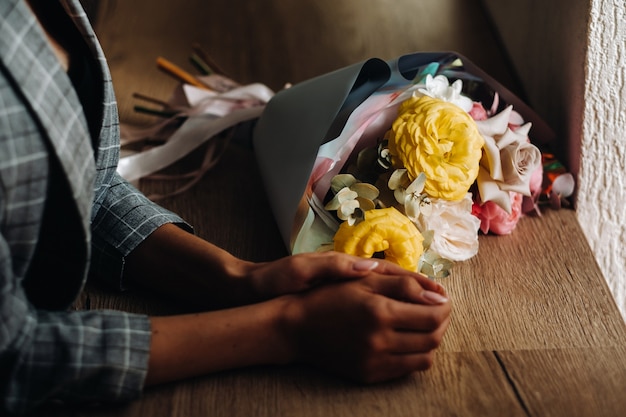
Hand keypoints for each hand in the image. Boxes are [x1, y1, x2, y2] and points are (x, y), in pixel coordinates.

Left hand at [247, 251, 445, 299]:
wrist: (255, 289)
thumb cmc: (276, 278)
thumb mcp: (301, 269)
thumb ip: (334, 266)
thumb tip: (369, 267)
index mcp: (346, 266)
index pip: (390, 271)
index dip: (416, 281)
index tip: (438, 292)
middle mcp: (351, 275)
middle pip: (395, 282)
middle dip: (422, 292)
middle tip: (446, 307)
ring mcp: (346, 288)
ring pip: (388, 294)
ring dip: (411, 303)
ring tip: (435, 315)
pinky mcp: (340, 301)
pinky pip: (373, 306)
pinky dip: (391, 312)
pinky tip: (403, 324)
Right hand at [278, 272, 451, 382]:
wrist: (296, 328)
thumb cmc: (329, 296)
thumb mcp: (363, 280)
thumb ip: (403, 284)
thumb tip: (438, 294)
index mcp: (379, 311)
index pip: (433, 315)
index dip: (445, 306)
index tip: (441, 298)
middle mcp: (379, 340)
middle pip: (433, 338)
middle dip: (441, 322)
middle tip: (435, 310)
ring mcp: (374, 362)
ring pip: (424, 357)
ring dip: (431, 340)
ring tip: (421, 324)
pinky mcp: (369, 375)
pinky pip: (407, 370)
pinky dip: (414, 355)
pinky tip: (405, 339)